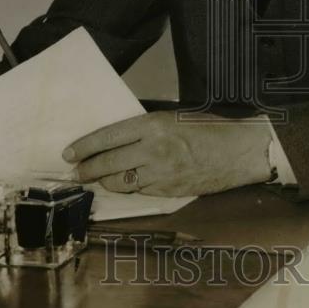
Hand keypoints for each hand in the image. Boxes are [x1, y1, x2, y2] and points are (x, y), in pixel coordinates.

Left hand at [61, 111, 273, 195]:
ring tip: (96, 178)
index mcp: (154, 125)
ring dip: (104, 181)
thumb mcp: (174, 116)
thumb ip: (146, 126)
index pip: (108, 137)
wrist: (240, 150)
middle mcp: (153, 150)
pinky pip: (140, 191)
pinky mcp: (169, 191)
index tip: (68, 152)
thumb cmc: (209, 127)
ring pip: (120, 182)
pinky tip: (124, 183)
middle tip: (75, 171)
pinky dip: (128, 187)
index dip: (84, 146)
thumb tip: (117, 136)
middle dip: (87, 169)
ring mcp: (161, 174)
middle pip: (108, 164)